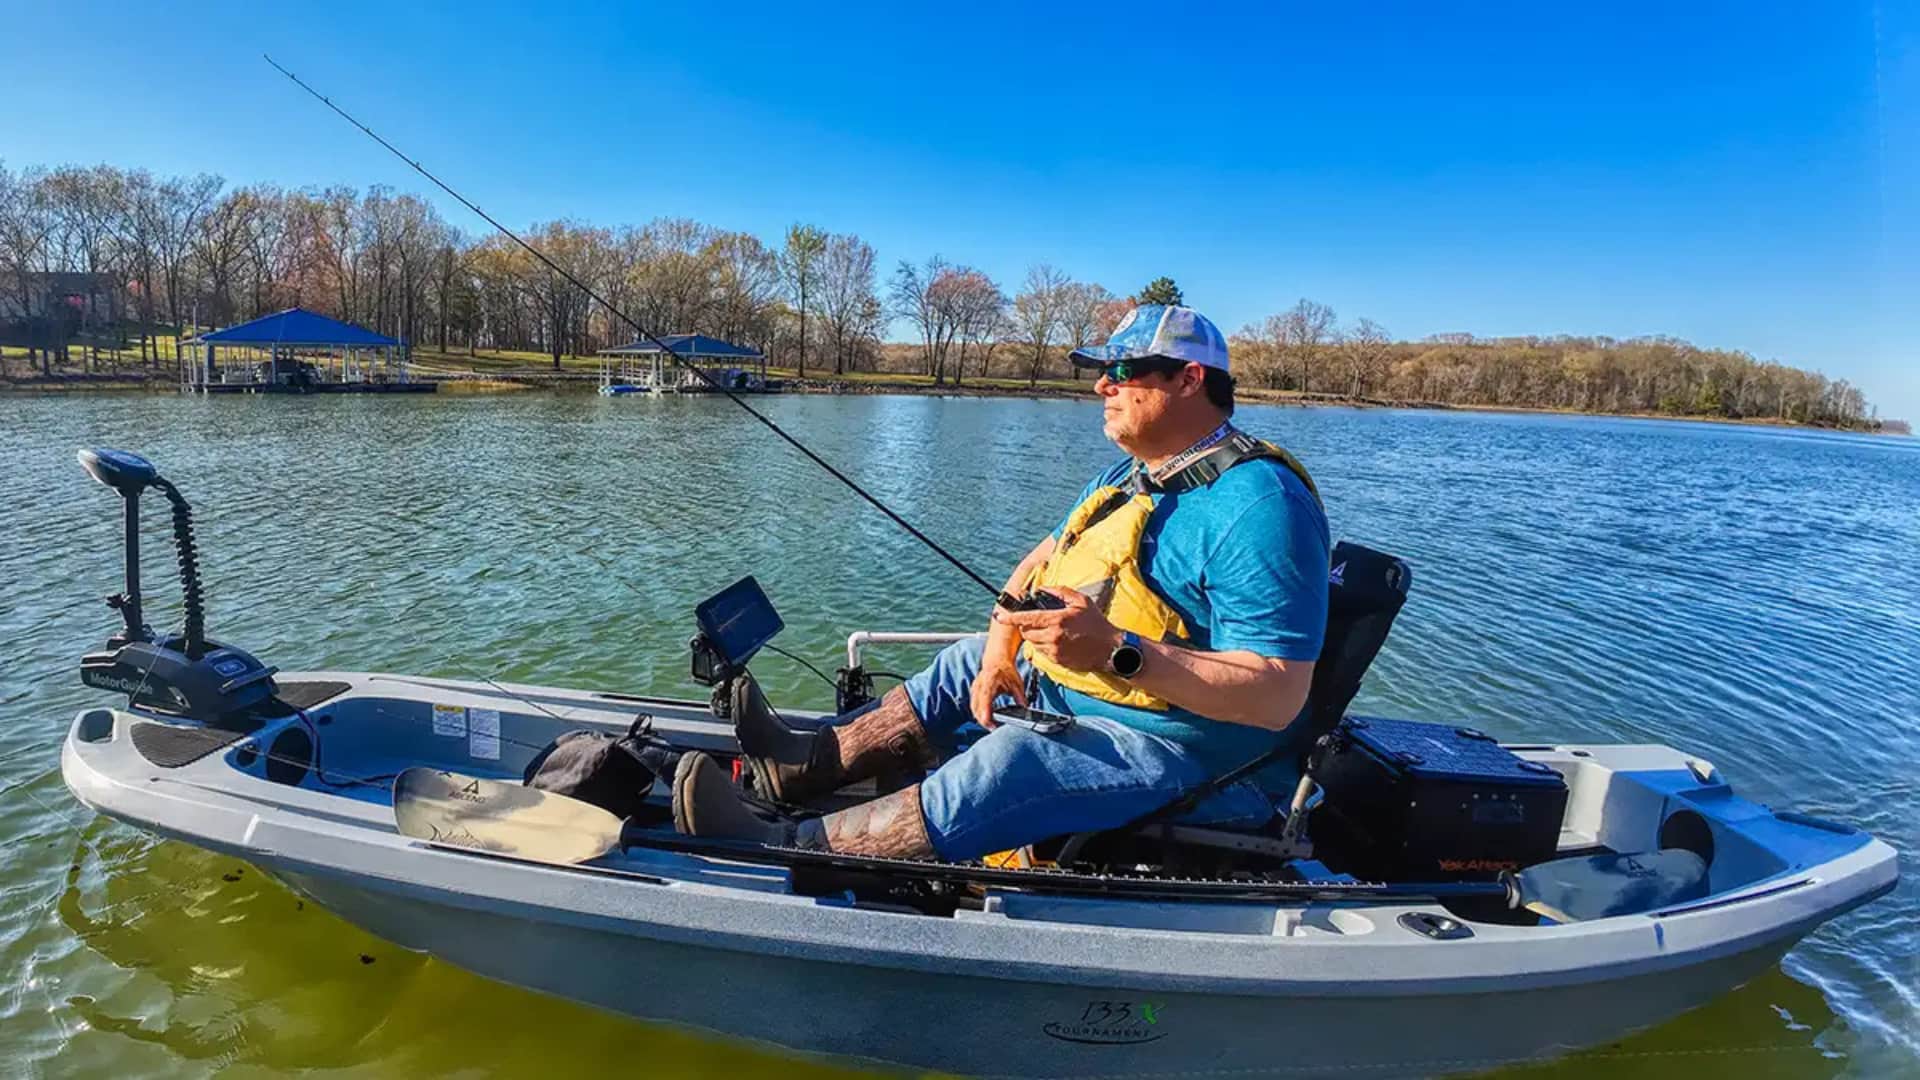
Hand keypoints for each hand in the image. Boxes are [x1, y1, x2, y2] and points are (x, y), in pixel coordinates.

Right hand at [969, 655, 1026, 728]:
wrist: (997, 659)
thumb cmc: (1006, 670)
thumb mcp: (1017, 684)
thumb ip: (1020, 698)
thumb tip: (1025, 710)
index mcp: (990, 681)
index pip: (985, 699)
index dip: (986, 713)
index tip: (990, 723)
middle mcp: (980, 685)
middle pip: (977, 707)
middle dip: (984, 720)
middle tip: (995, 728)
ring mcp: (975, 688)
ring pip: (974, 708)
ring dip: (980, 718)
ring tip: (992, 725)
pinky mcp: (974, 692)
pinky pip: (974, 705)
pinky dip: (979, 713)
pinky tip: (987, 718)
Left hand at [993, 587, 1122, 673]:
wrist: (1111, 649)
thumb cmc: (1097, 623)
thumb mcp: (1081, 601)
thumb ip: (1059, 592)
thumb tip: (1041, 588)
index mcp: (1057, 620)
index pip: (1026, 618)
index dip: (1010, 617)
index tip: (1000, 615)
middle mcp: (1053, 637)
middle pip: (1026, 632)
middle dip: (1026, 625)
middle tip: (1037, 620)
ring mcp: (1054, 651)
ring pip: (1033, 643)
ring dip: (1036, 636)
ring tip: (1051, 630)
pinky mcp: (1058, 662)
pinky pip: (1042, 653)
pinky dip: (1045, 646)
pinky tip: (1059, 641)